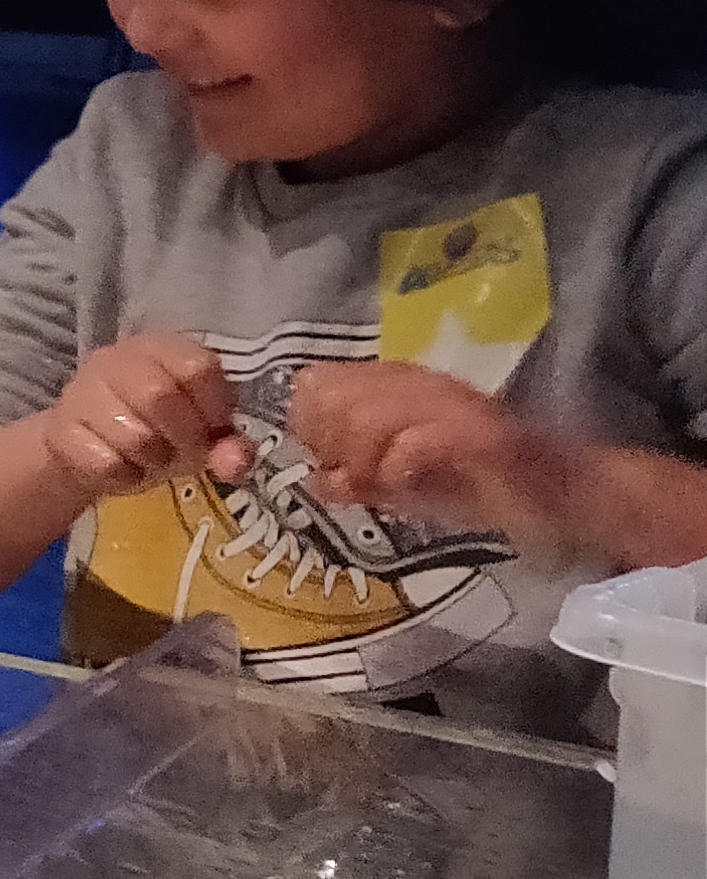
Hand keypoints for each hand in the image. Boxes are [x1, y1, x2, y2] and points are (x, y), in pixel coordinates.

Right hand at [35, 332, 244, 501]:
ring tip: (151, 460)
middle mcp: (114, 359)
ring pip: (133, 435)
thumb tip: (234, 463)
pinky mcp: (58, 429)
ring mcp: (80, 392)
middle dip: (183, 437)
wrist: (91, 449)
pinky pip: (104, 462)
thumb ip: (229, 446)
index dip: (214, 408)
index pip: (197, 367)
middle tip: (184, 454)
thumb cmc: (157, 432)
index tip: (213, 432)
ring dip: (153, 461)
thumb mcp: (200, 434)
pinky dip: (124, 476)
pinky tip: (123, 469)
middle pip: (160, 396)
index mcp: (159, 348)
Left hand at [290, 360, 555, 535]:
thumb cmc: (483, 486)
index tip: (336, 466)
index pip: (313, 384)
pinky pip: (414, 442)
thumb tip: (318, 479)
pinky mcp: (484, 434)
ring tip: (391, 487)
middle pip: (329, 397)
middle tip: (365, 481)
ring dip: (366, 462)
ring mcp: (454, 403)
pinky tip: (408, 486)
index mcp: (396, 386)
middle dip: (334, 448)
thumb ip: (358, 478)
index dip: (312, 430)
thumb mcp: (404, 487)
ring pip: (364, 415)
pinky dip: (399, 469)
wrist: (565, 496)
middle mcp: (420, 383)